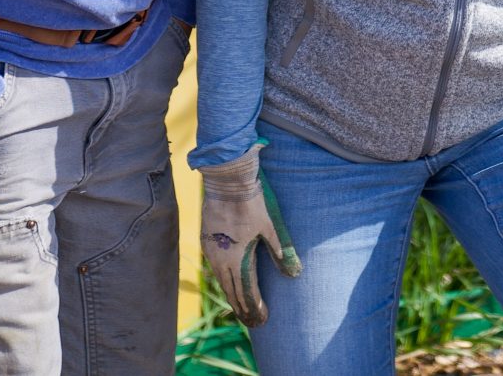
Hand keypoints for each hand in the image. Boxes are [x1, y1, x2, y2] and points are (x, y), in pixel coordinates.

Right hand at [198, 149, 299, 329]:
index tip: (263, 319)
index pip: (246, 291)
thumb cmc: (252, 203)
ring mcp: (212, 251)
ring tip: (241, 309)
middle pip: (232, 291)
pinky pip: (215, 268)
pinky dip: (224, 280)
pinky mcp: (207, 241)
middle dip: (243, 308)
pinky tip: (228, 284)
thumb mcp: (270, 226)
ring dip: (232, 295)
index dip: (254, 307)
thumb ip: (280, 250)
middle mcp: (221, 259)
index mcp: (238, 258)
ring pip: (222, 281)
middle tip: (253, 322)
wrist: (228, 181)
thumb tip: (294, 274)